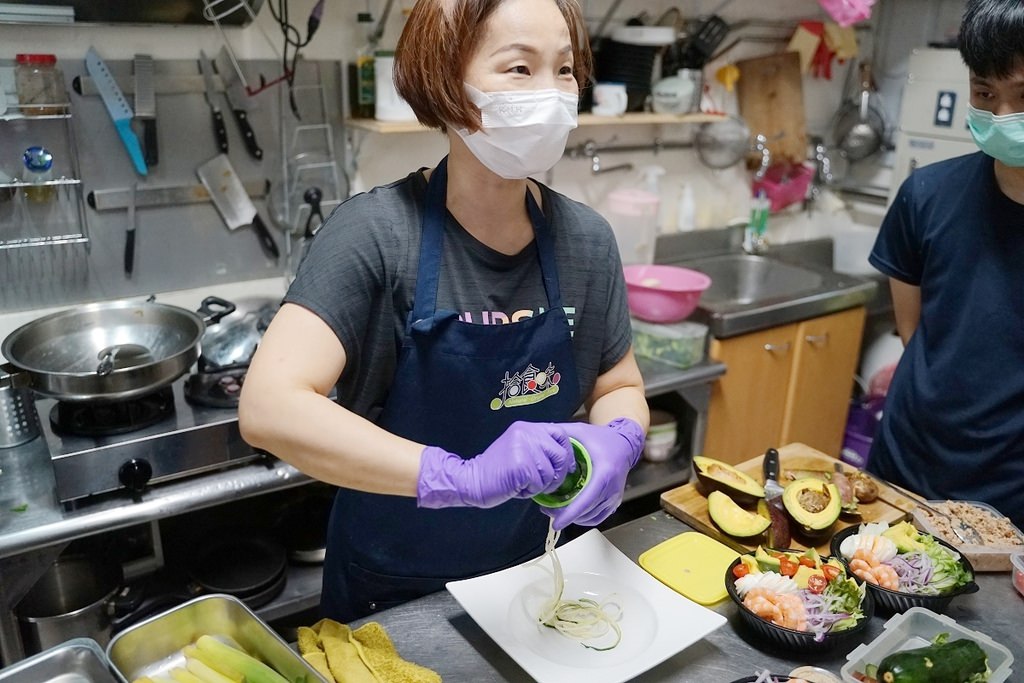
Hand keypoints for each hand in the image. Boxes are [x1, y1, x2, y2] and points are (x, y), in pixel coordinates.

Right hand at [417, 421, 574, 508]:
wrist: (472, 480)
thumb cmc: (497, 470)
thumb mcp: (519, 449)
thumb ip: (538, 446)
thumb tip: (565, 457)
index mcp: (527, 427)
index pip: (559, 433)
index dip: (567, 452)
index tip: (565, 467)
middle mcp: (526, 433)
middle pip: (561, 454)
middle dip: (558, 474)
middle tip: (546, 484)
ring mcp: (524, 448)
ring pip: (551, 473)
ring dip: (541, 485)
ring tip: (523, 484)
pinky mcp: (521, 466)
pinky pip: (539, 484)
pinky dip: (530, 492)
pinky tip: (516, 488)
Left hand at [542, 418, 643, 529]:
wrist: (624, 444)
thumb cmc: (602, 438)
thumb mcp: (580, 432)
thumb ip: (561, 434)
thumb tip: (541, 438)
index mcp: (604, 473)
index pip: (586, 500)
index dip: (570, 514)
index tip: (556, 522)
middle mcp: (612, 489)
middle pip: (587, 512)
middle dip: (566, 516)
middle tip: (548, 510)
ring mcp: (614, 497)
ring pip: (591, 518)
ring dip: (574, 518)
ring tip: (556, 510)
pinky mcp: (614, 501)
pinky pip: (598, 517)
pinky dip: (584, 519)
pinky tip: (572, 512)